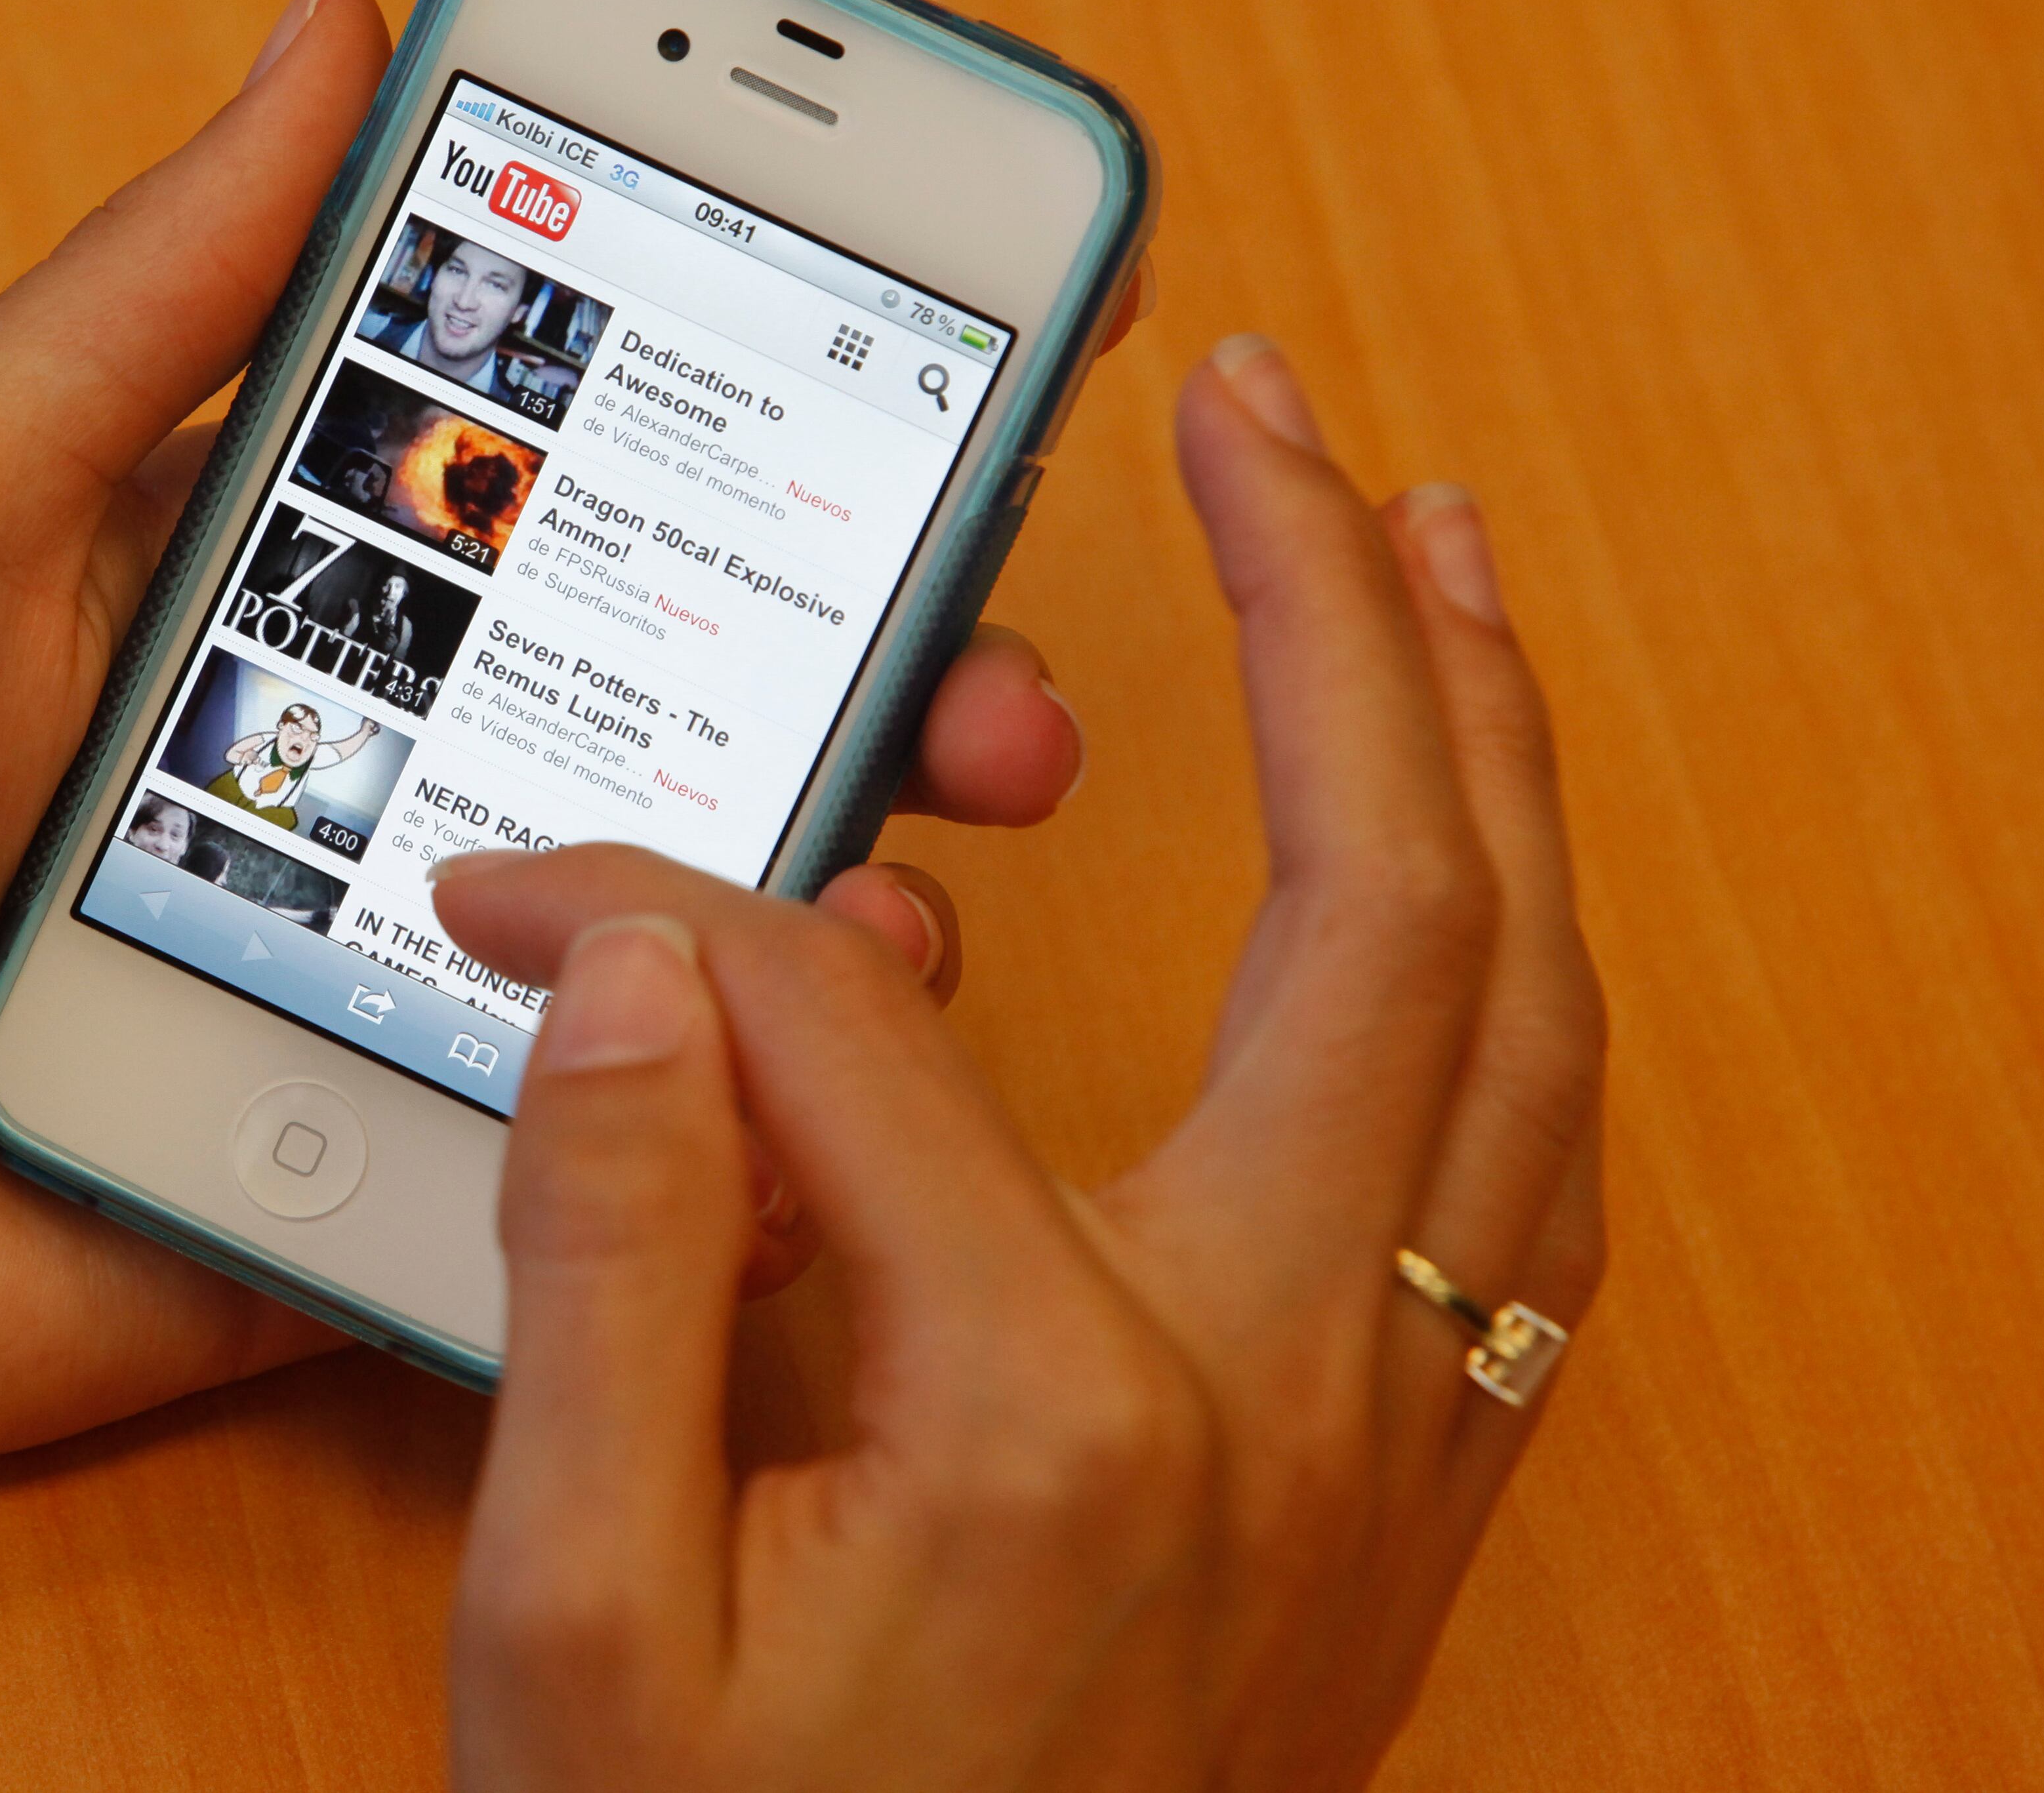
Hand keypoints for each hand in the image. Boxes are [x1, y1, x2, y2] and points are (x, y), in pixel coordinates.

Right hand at [431, 335, 1603, 1789]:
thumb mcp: (569, 1631)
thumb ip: (600, 1274)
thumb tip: (625, 970)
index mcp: (1059, 1402)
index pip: (839, 1026)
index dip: (646, 919)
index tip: (513, 906)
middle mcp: (1287, 1392)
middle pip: (1390, 913)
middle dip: (1335, 618)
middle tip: (1269, 411)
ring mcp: (1386, 1441)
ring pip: (1525, 1025)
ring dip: (1492, 759)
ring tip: (1434, 555)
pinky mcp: (1402, 1490)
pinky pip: (1530, 1166)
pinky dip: (1521, 963)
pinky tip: (1480, 881)